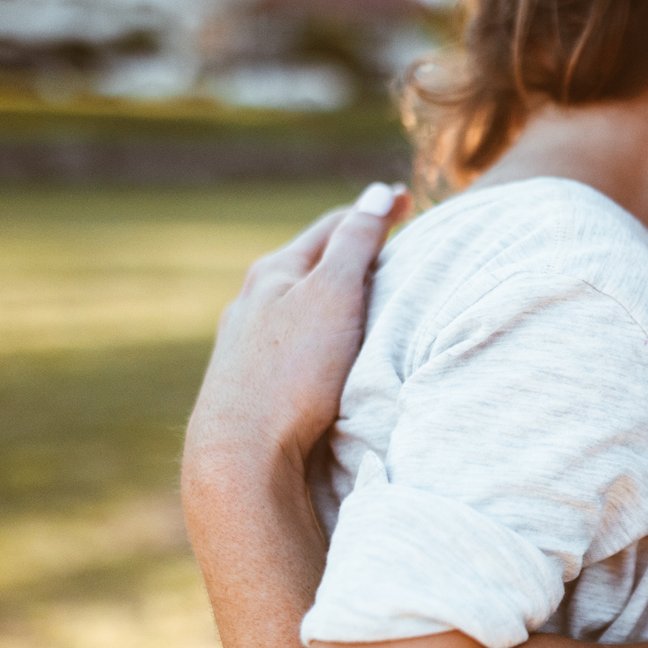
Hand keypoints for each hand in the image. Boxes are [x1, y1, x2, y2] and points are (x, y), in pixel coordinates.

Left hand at [183, 183, 410, 490]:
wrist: (241, 454)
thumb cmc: (293, 371)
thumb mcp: (334, 294)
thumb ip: (357, 242)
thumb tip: (379, 192)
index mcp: (274, 272)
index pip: (332, 227)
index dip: (373, 212)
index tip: (407, 200)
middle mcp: (252, 302)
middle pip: (310, 263)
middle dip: (349, 251)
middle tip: (390, 246)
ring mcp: (246, 344)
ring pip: (296, 305)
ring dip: (330, 295)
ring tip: (363, 298)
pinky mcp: (249, 384)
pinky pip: (290, 343)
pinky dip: (317, 333)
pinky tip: (325, 352)